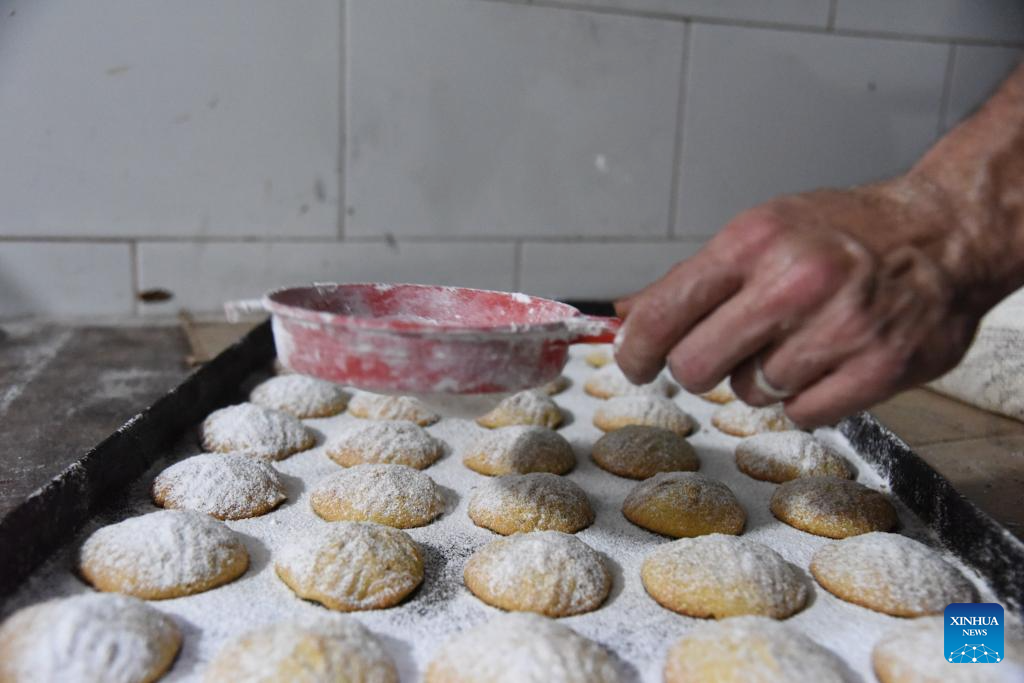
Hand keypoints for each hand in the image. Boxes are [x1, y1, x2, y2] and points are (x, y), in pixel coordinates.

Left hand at [614, 177, 983, 426]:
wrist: (945, 233)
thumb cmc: (844, 232)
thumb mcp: (761, 232)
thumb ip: (691, 281)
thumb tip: (624, 316)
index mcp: (752, 242)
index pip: (662, 313)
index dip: (636, 349)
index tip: (635, 362)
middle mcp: (793, 283)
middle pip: (695, 367)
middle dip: (698, 367)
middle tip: (724, 351)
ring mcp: (839, 328)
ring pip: (750, 393)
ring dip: (762, 377)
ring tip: (799, 339)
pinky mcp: (878, 369)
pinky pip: (801, 414)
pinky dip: (805, 398)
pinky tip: (827, 362)